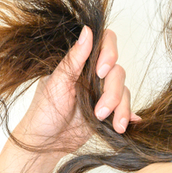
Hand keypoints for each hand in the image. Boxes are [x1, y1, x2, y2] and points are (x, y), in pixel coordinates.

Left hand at [13, 26, 139, 154]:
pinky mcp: (108, 110)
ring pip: (124, 90)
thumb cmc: (44, 111)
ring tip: (102, 120)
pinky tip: (125, 124)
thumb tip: (87, 30)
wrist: (45, 142)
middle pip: (117, 71)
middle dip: (112, 92)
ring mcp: (101, 92)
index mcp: (79, 62)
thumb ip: (75, 58)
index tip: (101, 71)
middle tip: (99, 109)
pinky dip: (127, 116)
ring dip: (119, 107)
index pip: (105, 43)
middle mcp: (93, 75)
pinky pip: (125, 108)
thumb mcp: (57, 83)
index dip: (109, 52)